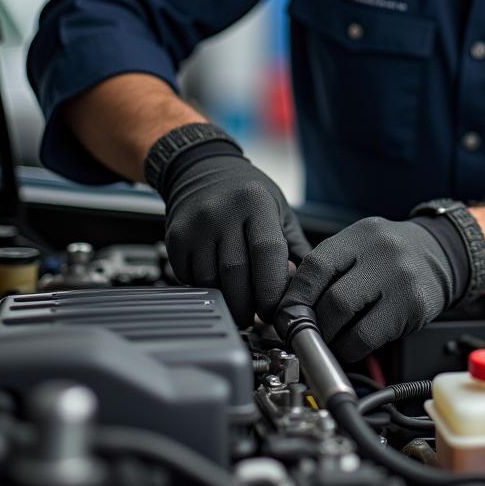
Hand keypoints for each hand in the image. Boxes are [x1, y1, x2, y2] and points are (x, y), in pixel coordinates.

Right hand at [159, 141, 309, 324]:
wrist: (202, 170)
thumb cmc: (248, 194)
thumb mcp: (279, 210)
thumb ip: (295, 248)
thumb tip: (310, 286)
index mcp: (256, 202)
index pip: (266, 253)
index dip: (272, 288)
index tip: (275, 309)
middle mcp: (222, 212)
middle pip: (236, 274)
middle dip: (249, 305)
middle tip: (257, 316)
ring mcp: (195, 226)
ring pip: (210, 281)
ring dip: (227, 301)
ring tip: (240, 304)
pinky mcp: (175, 239)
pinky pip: (190, 279)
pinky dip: (207, 291)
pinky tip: (219, 285)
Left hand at [282, 217, 463, 362]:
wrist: (441, 254)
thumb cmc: (391, 256)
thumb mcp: (360, 246)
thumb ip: (328, 268)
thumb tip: (287, 305)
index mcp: (360, 235)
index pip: (316, 266)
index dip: (294, 296)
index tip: (284, 315)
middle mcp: (382, 252)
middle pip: (331, 298)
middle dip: (311, 324)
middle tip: (303, 334)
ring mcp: (400, 279)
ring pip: (347, 320)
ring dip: (329, 338)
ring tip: (326, 339)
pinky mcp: (413, 306)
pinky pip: (368, 337)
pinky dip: (350, 348)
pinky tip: (349, 345)